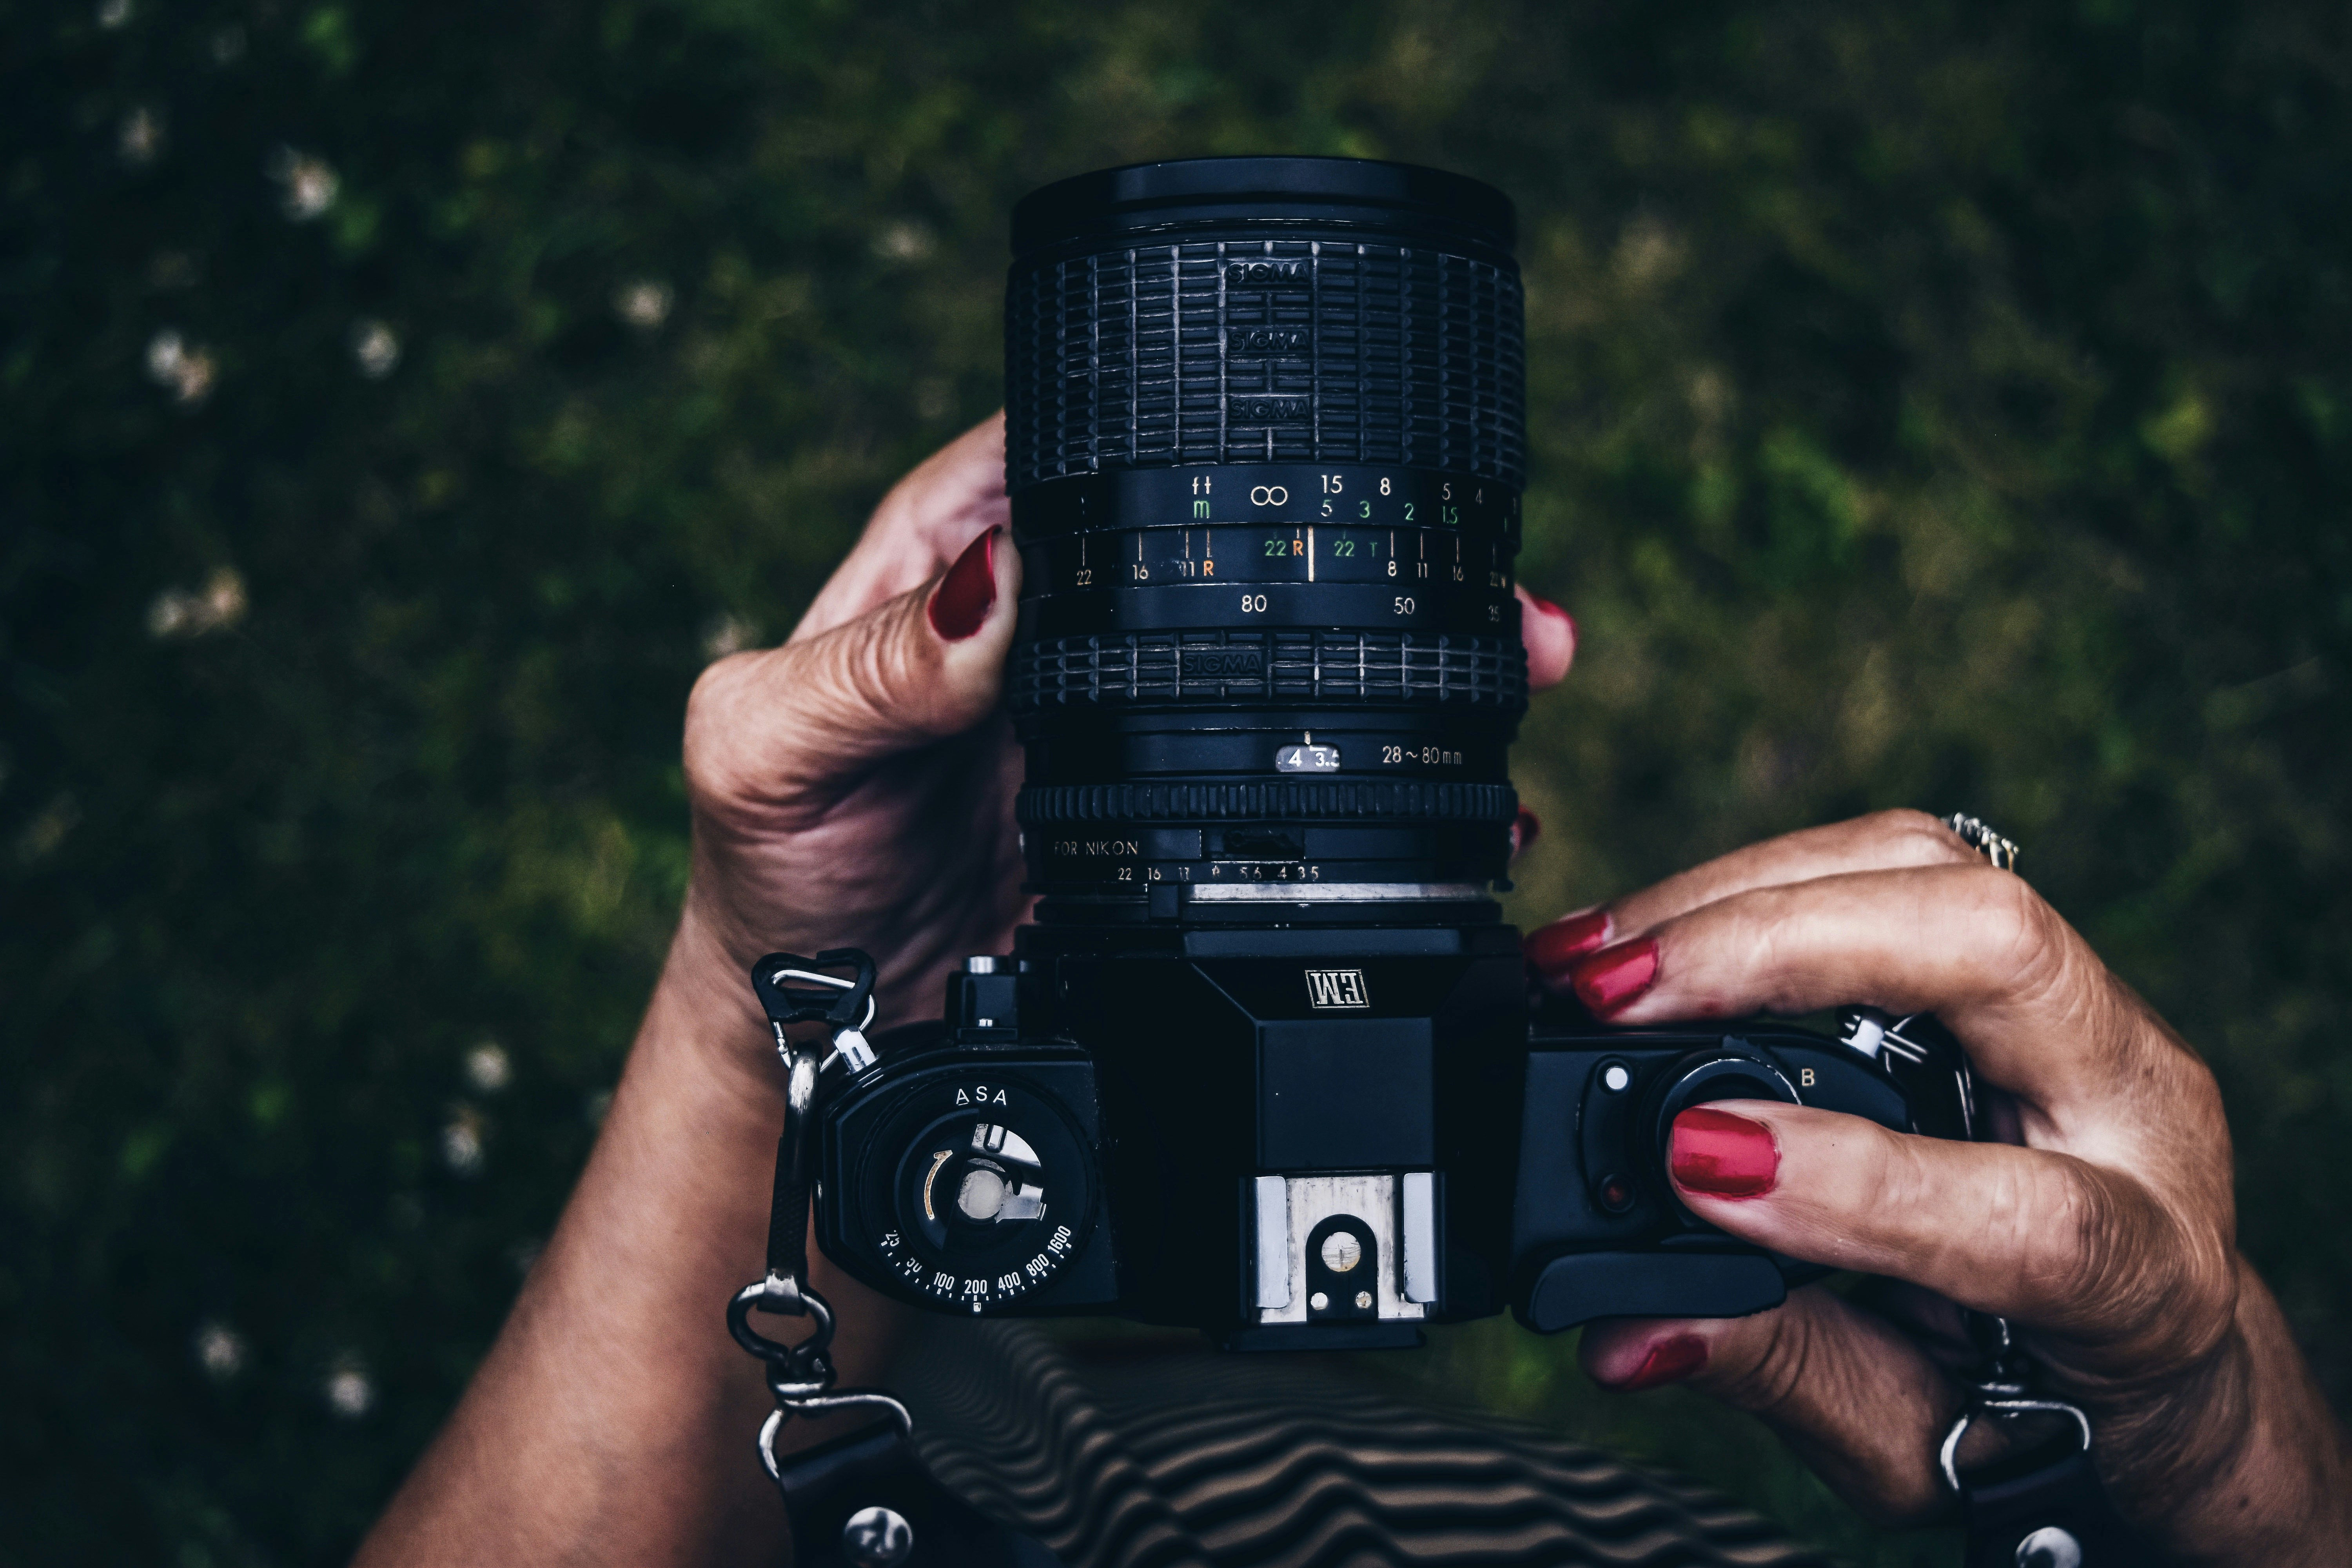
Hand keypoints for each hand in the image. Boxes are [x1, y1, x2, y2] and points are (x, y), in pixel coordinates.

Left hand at [677, 412, 1579, 1059]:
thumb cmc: (773, 860)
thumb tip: (992, 585)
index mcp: (958, 553)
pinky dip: (1368, 781)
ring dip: (1389, 655)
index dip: (1193, 438)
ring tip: (1502, 659)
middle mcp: (1056, 621)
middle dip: (1343, 547)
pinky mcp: (1165, 818)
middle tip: (1455, 573)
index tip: (1300, 448)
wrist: (817, 1025)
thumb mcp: (774, 746)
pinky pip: (1279, 777)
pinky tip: (1444, 788)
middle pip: (1216, 544)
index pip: (1089, 447)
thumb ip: (872, 668)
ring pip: (1275, 657)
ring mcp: (1123, 718)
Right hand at [1526, 811, 2351, 1564]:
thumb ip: (1784, 1373)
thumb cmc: (2033, 1408)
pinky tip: (1651, 930)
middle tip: (1612, 989)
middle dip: (1778, 946)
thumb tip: (1630, 1331)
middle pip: (1999, 951)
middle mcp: (2139, 1113)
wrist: (2140, 1355)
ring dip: (1744, 890)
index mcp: (2144, 1278)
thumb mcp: (1914, 1439)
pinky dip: (1755, 881)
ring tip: (1600, 951)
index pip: (2028, 1213)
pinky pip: (1898, 867)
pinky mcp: (2025, 959)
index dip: (1851, 1182)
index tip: (1691, 1163)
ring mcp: (2091, 1015)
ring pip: (1939, 869)